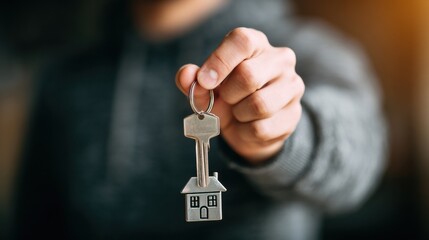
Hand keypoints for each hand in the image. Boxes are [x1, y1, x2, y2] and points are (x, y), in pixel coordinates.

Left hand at [176, 27, 303, 163]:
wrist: (250, 130)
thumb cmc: (229, 99)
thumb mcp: (208, 89)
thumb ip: (194, 80)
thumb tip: (186, 75)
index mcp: (256, 44)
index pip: (242, 41)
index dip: (220, 61)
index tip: (205, 81)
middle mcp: (280, 60)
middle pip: (249, 75)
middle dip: (228, 94)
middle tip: (226, 99)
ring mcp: (292, 86)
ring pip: (259, 105)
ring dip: (238, 114)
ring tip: (238, 112)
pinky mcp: (294, 114)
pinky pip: (262, 128)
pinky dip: (245, 132)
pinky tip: (247, 127)